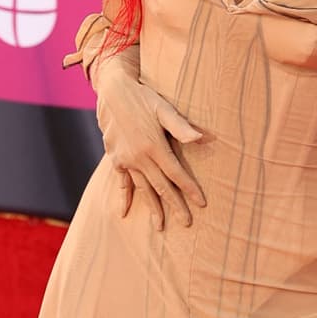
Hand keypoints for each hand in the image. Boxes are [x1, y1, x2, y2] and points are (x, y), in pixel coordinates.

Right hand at [93, 57, 207, 229]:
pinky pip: (122, 183)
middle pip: (161, 187)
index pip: (176, 174)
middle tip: (187, 223)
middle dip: (175, 206)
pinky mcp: (116, 159)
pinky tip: (124, 212)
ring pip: (143, 189)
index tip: (201, 203)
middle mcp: (139, 157)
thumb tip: (203, 138)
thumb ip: (182, 127)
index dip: (190, 189)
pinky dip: (124, 197)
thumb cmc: (143, 98)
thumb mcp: (164, 108)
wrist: (113, 91)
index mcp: (154, 146)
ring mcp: (126, 160)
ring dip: (152, 208)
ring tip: (160, 226)